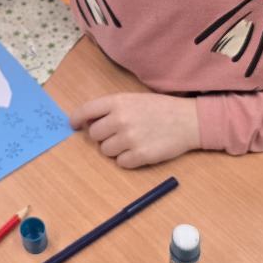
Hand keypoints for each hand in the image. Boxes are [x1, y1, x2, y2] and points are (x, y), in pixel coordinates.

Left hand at [69, 92, 199, 168]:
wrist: (189, 121)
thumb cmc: (160, 109)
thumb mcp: (134, 99)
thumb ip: (111, 108)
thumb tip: (86, 122)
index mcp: (118, 101)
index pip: (85, 111)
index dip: (76, 119)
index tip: (74, 125)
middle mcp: (120, 119)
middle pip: (94, 135)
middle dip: (103, 136)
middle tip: (119, 133)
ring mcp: (130, 138)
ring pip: (105, 151)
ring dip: (115, 149)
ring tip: (133, 141)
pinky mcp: (140, 155)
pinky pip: (120, 163)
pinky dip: (128, 160)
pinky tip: (140, 150)